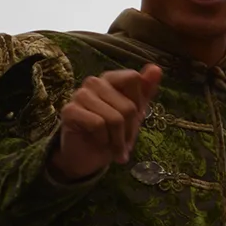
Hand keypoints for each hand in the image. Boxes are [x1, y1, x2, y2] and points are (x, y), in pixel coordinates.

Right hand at [49, 64, 161, 180]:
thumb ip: (145, 90)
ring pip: (114, 118)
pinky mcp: (69, 111)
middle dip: (129, 130)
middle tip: (123, 142)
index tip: (133, 119)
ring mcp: (80, 95)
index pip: (133, 78)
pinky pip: (98, 124)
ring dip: (117, 139)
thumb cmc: (113, 133)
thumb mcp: (135, 113)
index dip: (138, 104)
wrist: (88, 157)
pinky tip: (98, 142)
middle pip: (128, 106)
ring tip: (112, 145)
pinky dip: (103, 139)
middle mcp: (94, 82)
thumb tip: (156, 68)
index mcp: (111, 78)